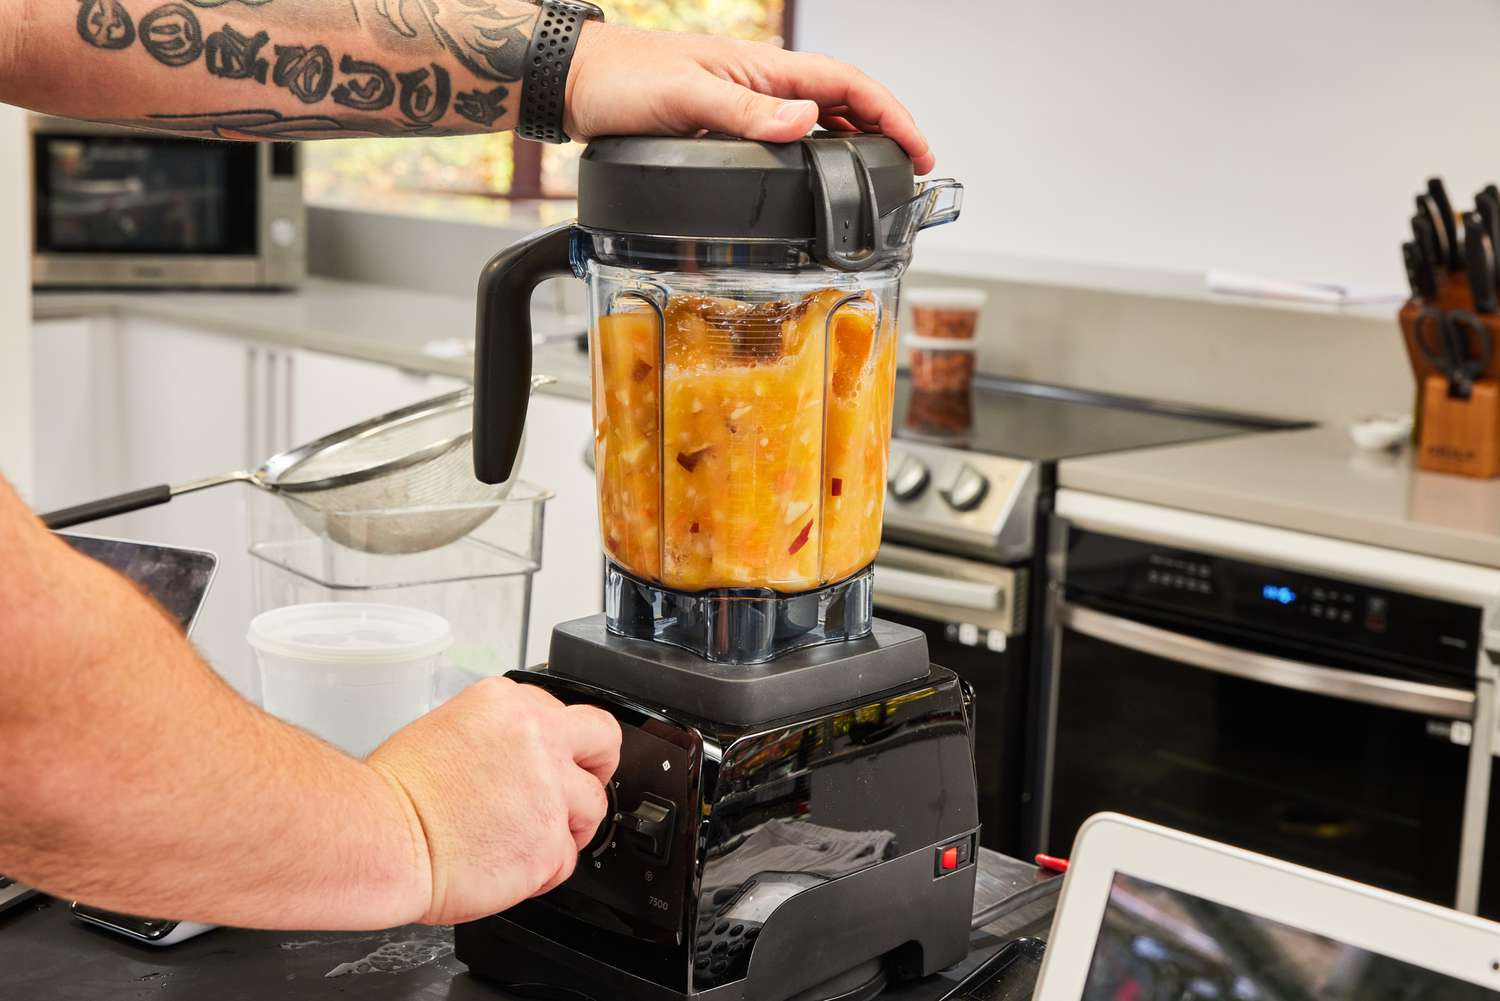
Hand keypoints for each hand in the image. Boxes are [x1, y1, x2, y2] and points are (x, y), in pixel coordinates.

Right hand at [368, 677, 621, 925]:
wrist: (382, 838)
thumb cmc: (396, 795)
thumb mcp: (446, 731)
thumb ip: (497, 737)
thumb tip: (516, 758)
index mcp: (507, 703)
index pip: (564, 713)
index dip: (561, 744)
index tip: (555, 760)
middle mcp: (537, 738)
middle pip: (603, 741)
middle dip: (597, 767)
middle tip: (578, 789)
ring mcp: (549, 791)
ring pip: (593, 807)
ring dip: (568, 826)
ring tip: (528, 838)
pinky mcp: (549, 842)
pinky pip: (566, 861)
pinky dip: (543, 870)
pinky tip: (511, 865)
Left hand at [565, 24, 934, 174]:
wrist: (577, 81)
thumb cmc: (622, 81)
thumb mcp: (685, 99)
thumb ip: (745, 113)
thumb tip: (805, 121)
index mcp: (762, 69)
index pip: (847, 85)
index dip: (891, 115)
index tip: (918, 150)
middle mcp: (761, 82)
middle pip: (843, 101)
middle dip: (885, 131)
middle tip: (912, 170)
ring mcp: (746, 100)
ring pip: (818, 118)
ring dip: (854, 142)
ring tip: (878, 176)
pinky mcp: (727, 120)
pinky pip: (787, 134)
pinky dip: (816, 151)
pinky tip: (817, 174)